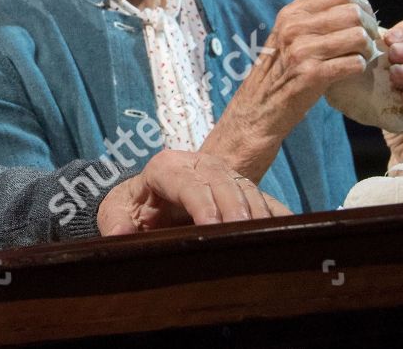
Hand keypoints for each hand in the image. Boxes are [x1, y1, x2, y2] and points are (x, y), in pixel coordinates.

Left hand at [98, 150, 290, 234]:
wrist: (148, 203)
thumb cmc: (131, 208)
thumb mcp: (114, 212)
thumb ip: (114, 221)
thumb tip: (120, 232)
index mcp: (164, 167)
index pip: (185, 181)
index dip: (199, 201)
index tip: (210, 225)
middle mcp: (196, 165)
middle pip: (220, 179)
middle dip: (233, 204)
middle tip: (243, 232)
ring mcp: (222, 176)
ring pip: (243, 187)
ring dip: (256, 211)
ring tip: (264, 237)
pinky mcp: (240, 192)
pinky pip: (264, 199)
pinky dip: (277, 214)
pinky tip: (288, 233)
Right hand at [201, 0, 377, 180]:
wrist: (258, 109)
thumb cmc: (279, 73)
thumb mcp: (288, 36)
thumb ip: (313, 20)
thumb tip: (353, 8)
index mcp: (290, 14)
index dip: (360, 4)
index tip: (364, 20)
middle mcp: (294, 28)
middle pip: (353, 13)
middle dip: (369, 28)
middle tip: (368, 44)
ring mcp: (301, 51)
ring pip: (358, 36)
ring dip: (367, 50)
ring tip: (360, 58)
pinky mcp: (312, 75)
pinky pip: (354, 63)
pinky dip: (360, 68)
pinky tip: (351, 73)